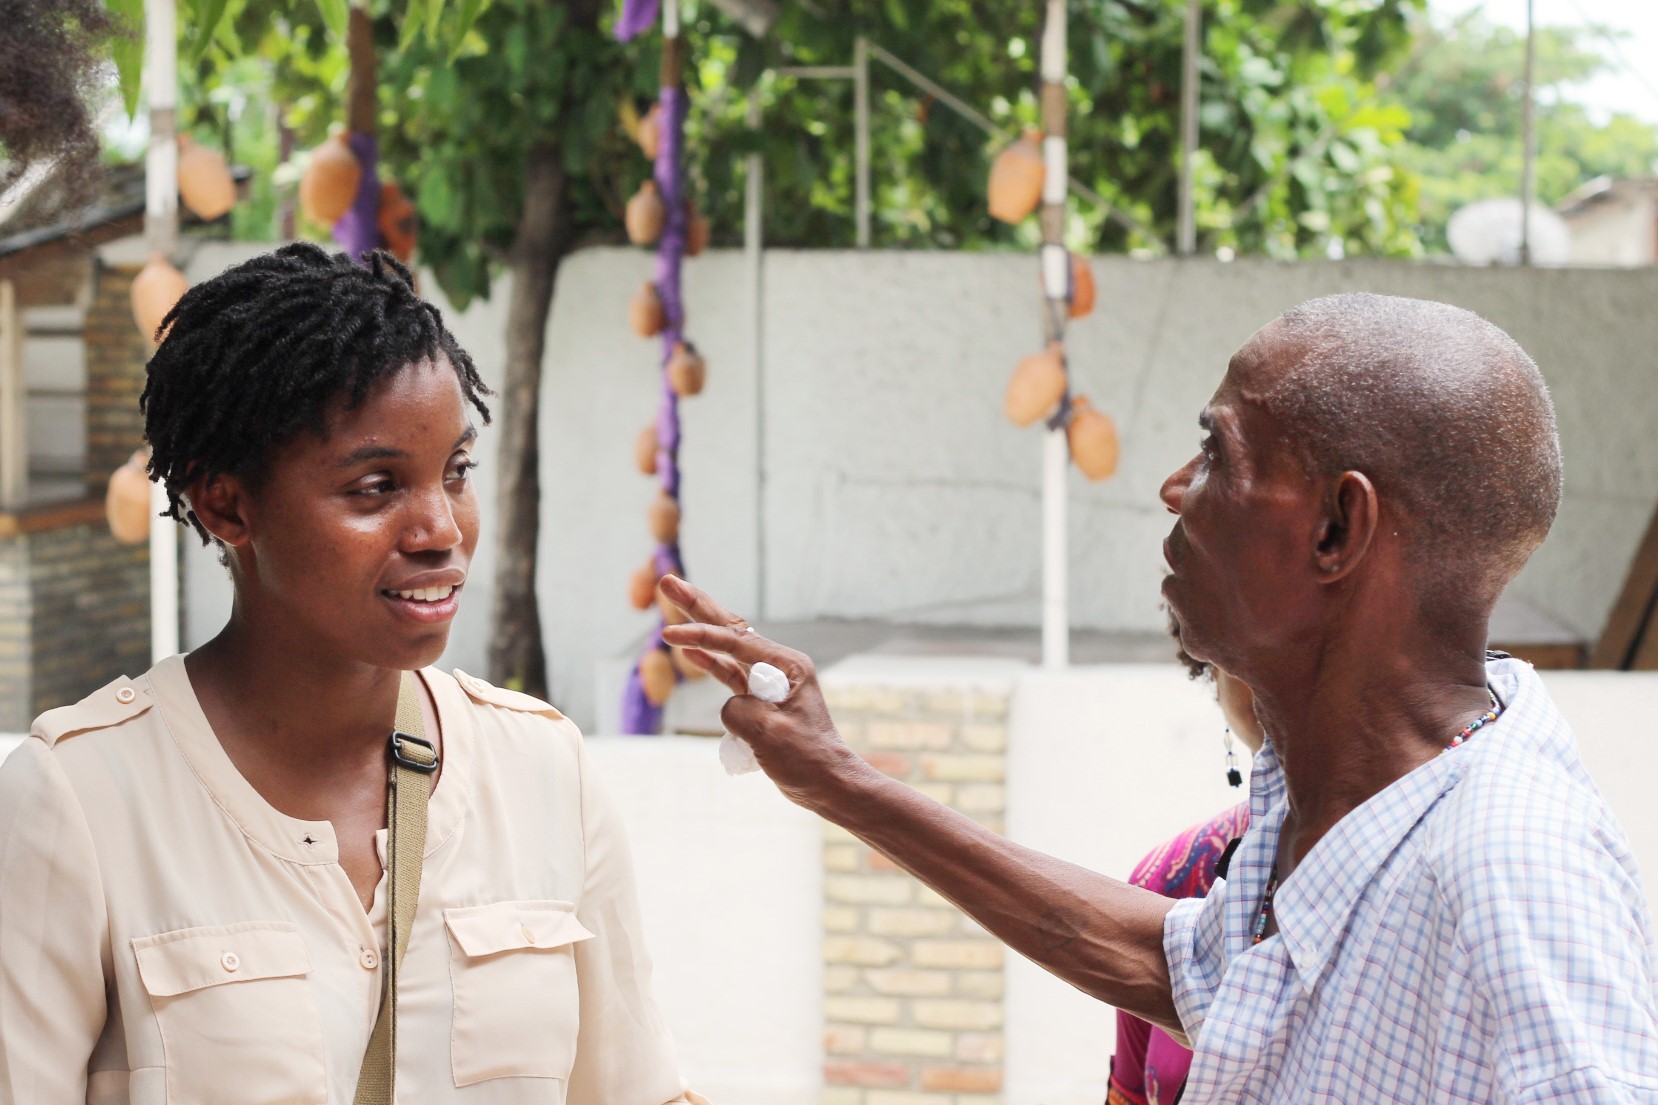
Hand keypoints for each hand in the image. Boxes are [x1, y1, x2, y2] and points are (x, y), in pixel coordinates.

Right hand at [657, 575, 864, 809]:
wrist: (827, 785)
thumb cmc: (806, 759)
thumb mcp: (768, 734)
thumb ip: (739, 711)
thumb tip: (730, 706)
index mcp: (789, 666)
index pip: (737, 642)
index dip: (702, 636)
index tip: (669, 635)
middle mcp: (780, 666)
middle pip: (731, 628)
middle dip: (697, 606)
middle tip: (668, 581)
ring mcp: (769, 682)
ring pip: (727, 648)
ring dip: (699, 628)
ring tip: (674, 601)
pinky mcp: (760, 700)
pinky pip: (729, 674)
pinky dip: (709, 661)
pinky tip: (690, 650)